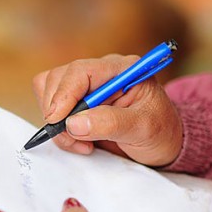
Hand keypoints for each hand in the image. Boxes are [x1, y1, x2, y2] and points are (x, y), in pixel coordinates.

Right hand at [32, 54, 182, 166]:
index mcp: (122, 69)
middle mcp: (101, 71)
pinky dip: (58, 126)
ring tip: (80, 142)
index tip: (58, 120)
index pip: (81, 71)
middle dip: (58, 111)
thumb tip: (74, 123)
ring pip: (48, 90)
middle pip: (58, 78)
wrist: (163, 142)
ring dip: (57, 120)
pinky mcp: (76, 101)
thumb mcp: (143, 129)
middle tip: (75, 139)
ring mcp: (86, 86)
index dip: (64, 94)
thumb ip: (111, 123)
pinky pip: (51, 106)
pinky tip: (78, 139)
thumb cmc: (160, 131)